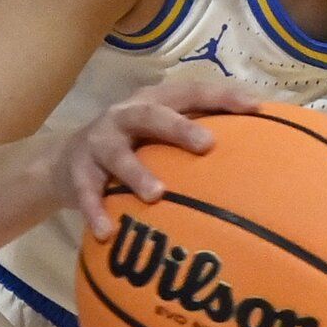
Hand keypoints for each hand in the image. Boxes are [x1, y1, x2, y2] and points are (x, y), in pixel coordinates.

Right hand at [56, 80, 263, 238]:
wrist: (63, 163)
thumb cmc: (134, 148)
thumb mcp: (161, 135)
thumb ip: (200, 136)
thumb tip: (263, 152)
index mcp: (154, 102)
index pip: (192, 92)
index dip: (223, 97)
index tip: (256, 108)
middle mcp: (126, 116)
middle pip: (153, 116)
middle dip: (180, 128)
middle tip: (208, 145)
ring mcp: (99, 142)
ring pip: (117, 154)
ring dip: (137, 173)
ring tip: (157, 195)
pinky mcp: (76, 171)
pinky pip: (87, 192)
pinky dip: (96, 212)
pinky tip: (107, 233)